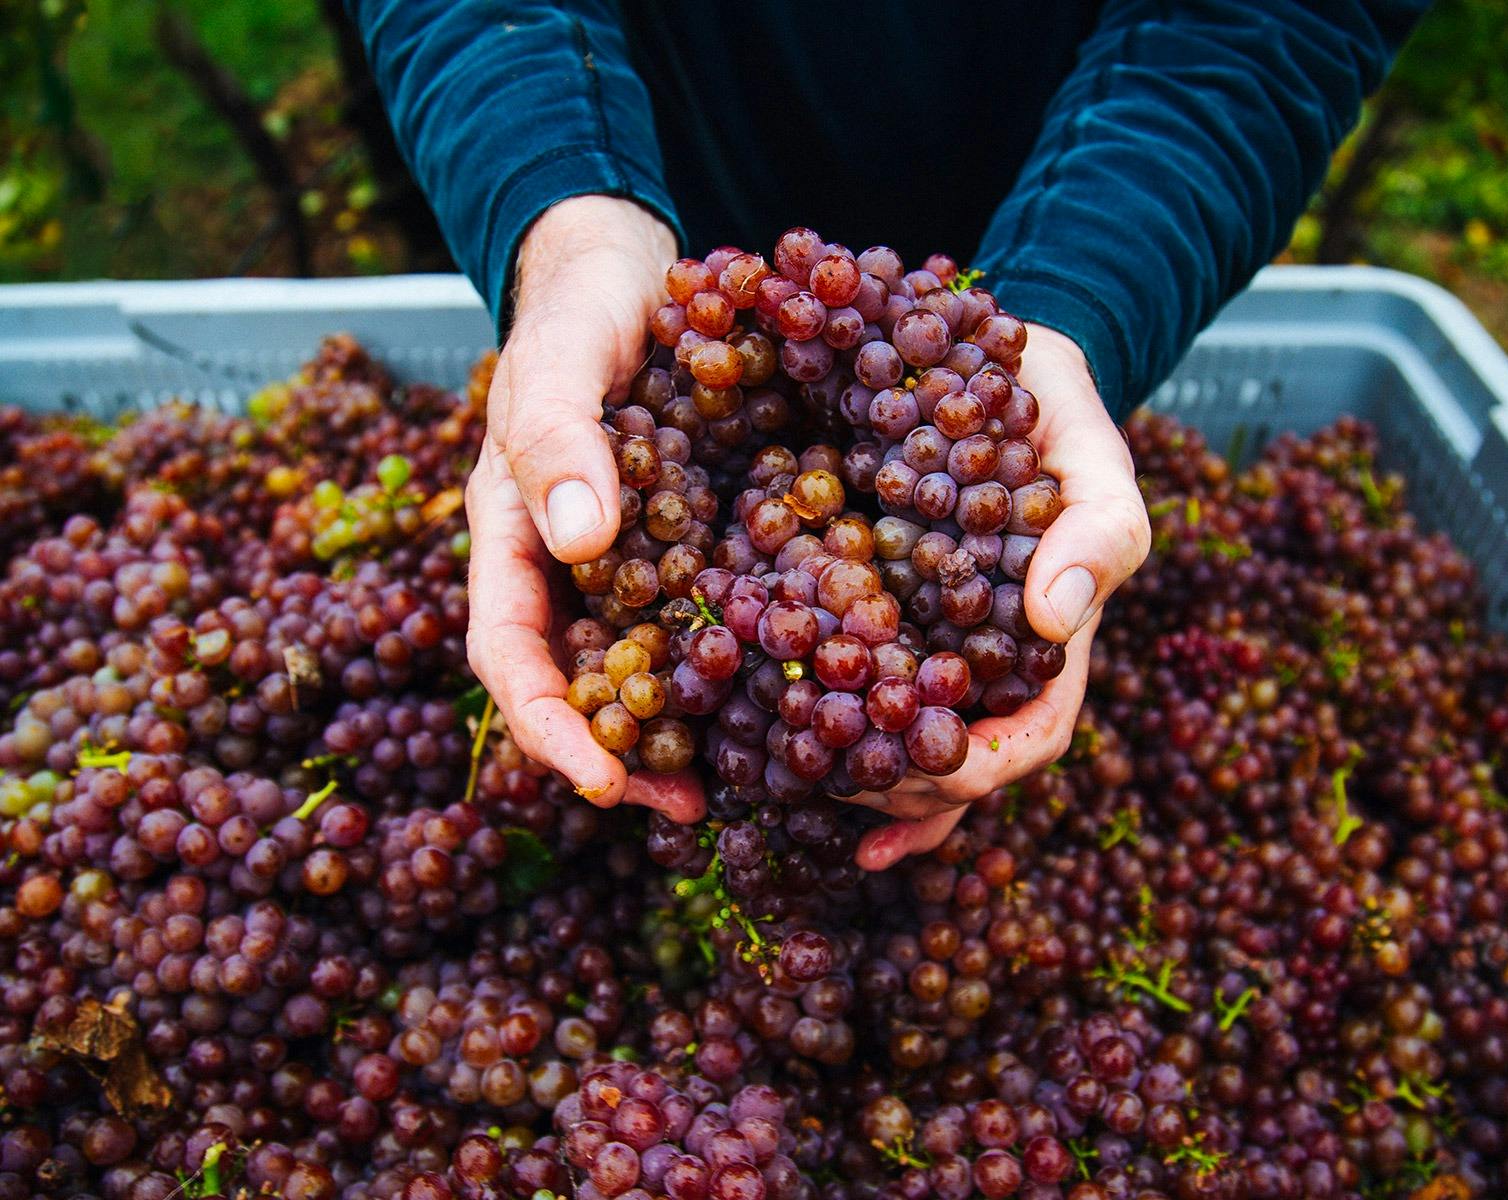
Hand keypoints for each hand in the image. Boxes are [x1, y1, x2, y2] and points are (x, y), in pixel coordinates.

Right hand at [465, 196, 703, 822]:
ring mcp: (641, 564)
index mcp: (515, 539)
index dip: (548, 725)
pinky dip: (750, 659)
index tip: (602, 779)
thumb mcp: (558, 358)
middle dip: (625, 754)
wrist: (637, 275)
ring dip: (691, 726)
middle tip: (687, 808)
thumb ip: (555, 435)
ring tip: (750, 777)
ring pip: (653, 665)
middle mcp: (575, 570)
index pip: (510, 652)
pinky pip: (720, 614)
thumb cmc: (580, 312)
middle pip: (583, 684)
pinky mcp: (704, 545)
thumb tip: (583, 542)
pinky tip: (805, 685)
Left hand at [853, 326, 1150, 869]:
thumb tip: (1055, 619)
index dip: (984, 769)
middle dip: (900, 788)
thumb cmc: (1053, 415)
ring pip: (889, 734)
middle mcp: (976, 658)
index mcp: (1043, 644)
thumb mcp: (1094, 456)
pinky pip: (832, 668)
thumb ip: (1099, 529)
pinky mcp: (857, 602)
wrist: (979, 361)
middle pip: (948, 759)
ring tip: (800, 778)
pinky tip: (758, 727)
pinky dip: (802, 707)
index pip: (1028, 734)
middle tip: (840, 790)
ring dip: (849, 769)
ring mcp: (915, 637)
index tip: (932, 771)